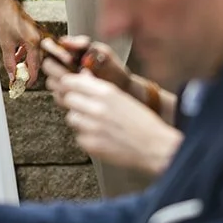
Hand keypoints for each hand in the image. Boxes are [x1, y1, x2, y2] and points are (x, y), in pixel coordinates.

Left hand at [0, 0, 41, 83]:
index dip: (30, 78)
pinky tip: (17, 57)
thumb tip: (12, 76)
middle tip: (20, 80)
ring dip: (26, 63)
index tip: (26, 85)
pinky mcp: (34, 32)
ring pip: (34, 55)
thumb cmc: (6, 19)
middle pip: (36, 61)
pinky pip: (32, 47)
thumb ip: (10, 62)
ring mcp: (38, 35)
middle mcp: (39, 39)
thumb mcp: (6, 44)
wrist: (5, 3)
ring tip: (17, 69)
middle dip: (28, 71)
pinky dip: (25, 54)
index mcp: (34, 42)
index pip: (35, 66)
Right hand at [42, 34, 130, 92]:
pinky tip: (83, 94)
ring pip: (51, 82)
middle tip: (75, 74)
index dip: (54, 52)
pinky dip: (69, 96)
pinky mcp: (66, 96)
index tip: (69, 59)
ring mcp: (62, 81)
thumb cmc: (113, 67)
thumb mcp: (101, 51)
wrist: (122, 88)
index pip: (48, 46)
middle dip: (59, 70)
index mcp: (68, 51)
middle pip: (46, 65)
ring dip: (65, 84)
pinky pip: (58, 97)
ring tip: (83, 86)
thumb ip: (83, 44)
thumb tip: (64, 40)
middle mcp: (61, 66)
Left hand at [43, 67, 180, 177]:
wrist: (154, 146)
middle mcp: (97, 108)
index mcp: (106, 93)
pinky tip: (100, 136)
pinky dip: (86, 136)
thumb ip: (99, 87)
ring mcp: (92, 127)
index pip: (71, 82)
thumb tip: (82, 76)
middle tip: (83, 107)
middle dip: (74, 102)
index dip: (68, 84)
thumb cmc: (141, 121)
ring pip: (71, 118)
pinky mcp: (91, 144)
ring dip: (80, 119)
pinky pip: (78, 136)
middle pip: (68, 99)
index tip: (69, 86)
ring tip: (96, 124)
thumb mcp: (122, 97)